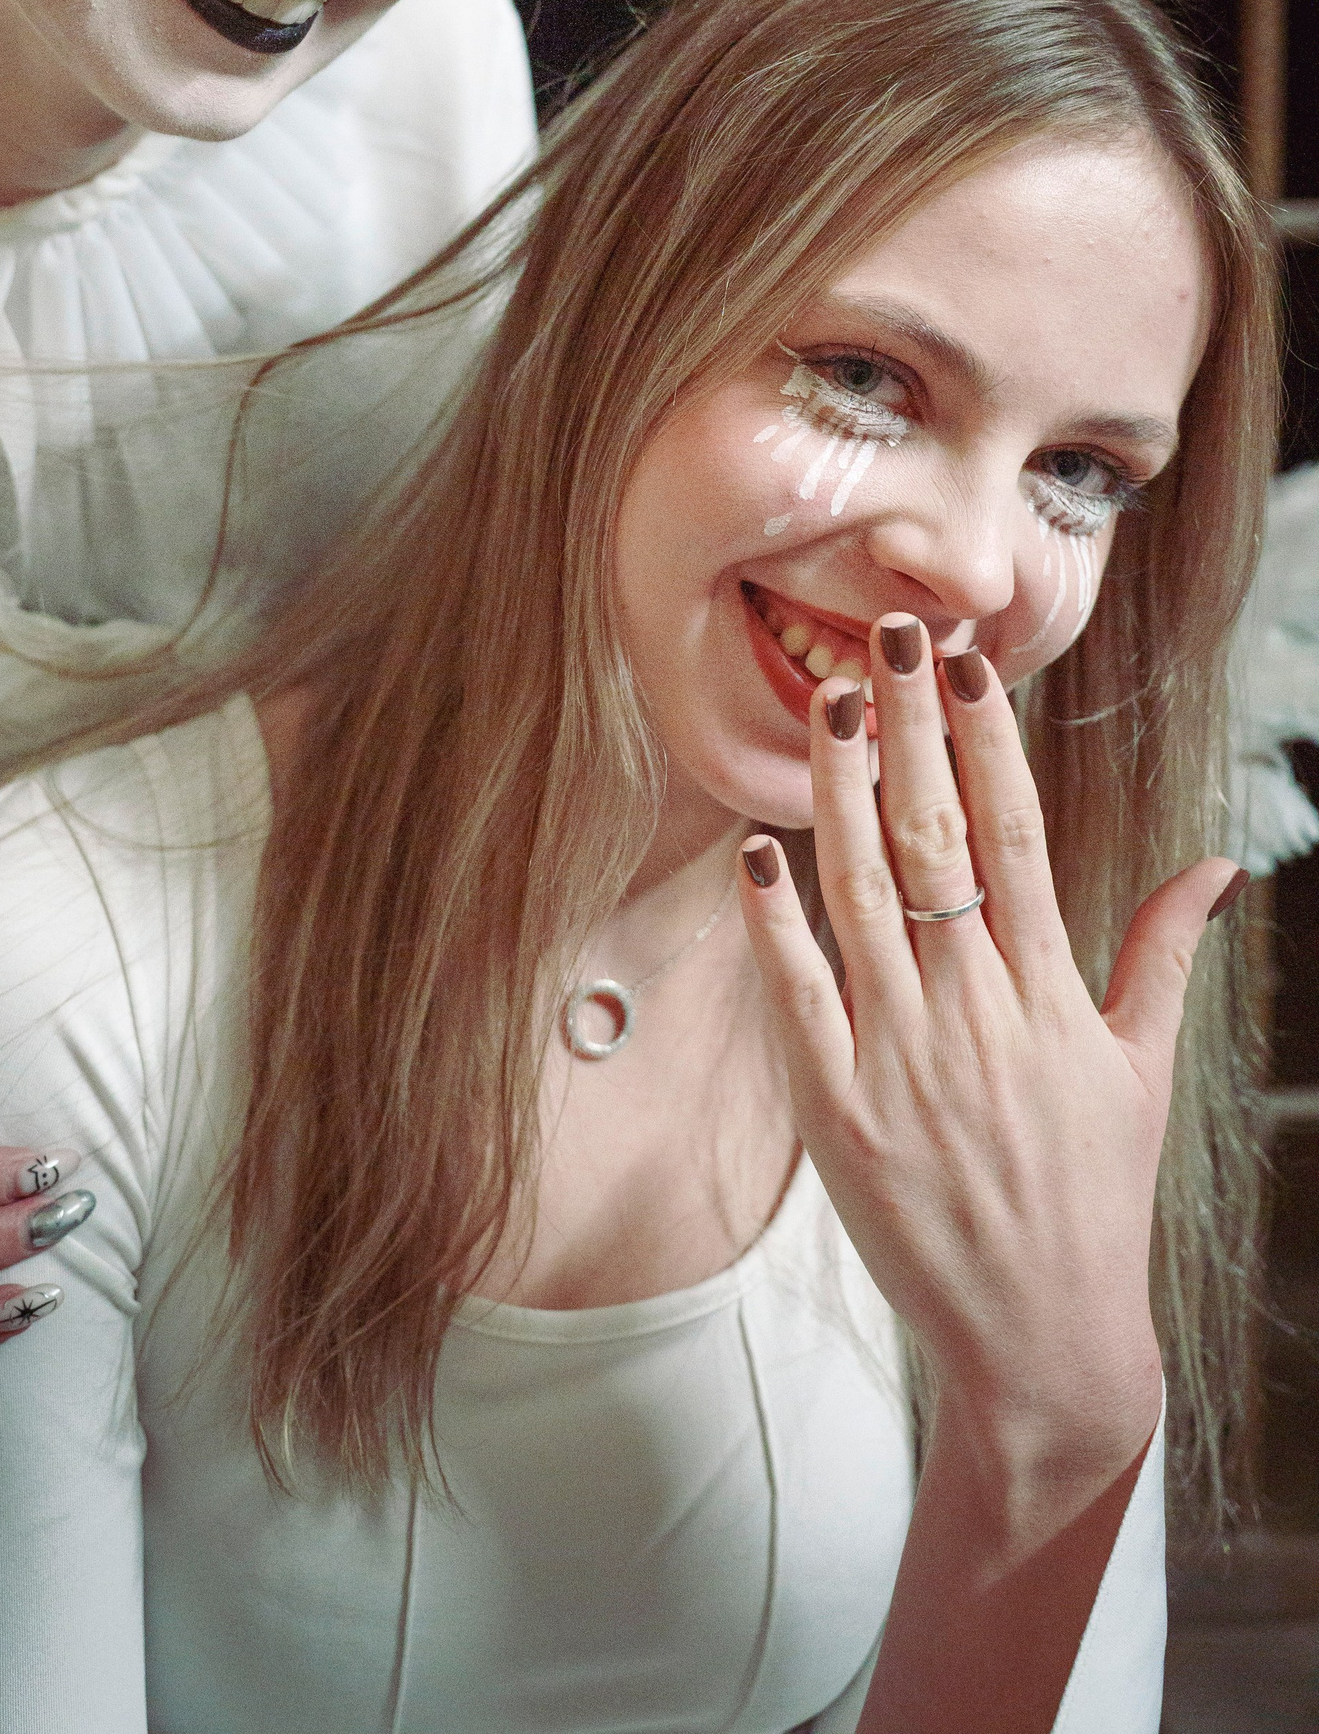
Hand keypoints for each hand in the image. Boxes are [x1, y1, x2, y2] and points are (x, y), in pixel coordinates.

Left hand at [735, 615, 1242, 1485]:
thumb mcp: (1140, 1073)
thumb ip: (1162, 957)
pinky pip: (800, 1000)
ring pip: (862, 900)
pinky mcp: (841, 1116)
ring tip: (825, 703)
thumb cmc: (1093, 1196)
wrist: (1041, 1340)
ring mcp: (905, 1064)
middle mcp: (979, 1017)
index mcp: (1052, 998)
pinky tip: (757, 852)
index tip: (968, 662)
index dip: (990, 742)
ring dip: (839, 795)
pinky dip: (777, 925)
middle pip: (937, 843)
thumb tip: (1219, 865)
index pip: (1017, 837)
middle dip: (911, 731)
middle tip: (888, 635)